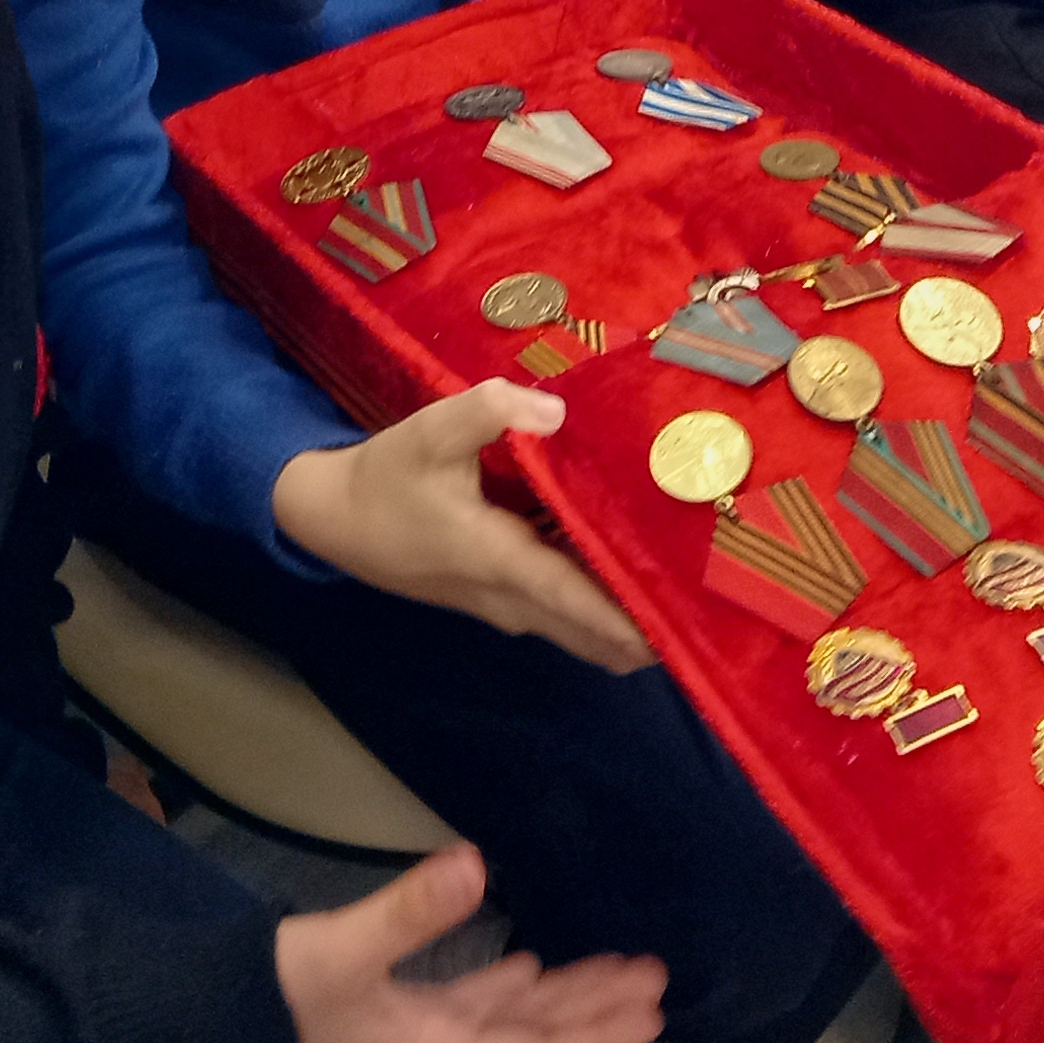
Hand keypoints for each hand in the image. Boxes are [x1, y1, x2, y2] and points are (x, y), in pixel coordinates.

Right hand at [272, 382, 653, 672]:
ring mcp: (505, 605)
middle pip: (594, 633)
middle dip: (649, 627)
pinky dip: (598, 602)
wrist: (332, 519)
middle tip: (711, 607)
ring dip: (626, 617)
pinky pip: (562, 611)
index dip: (634, 618)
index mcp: (500, 560)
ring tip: (686, 588)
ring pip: (579, 629)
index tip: (687, 628)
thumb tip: (556, 409)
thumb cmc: (386, 478)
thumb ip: (491, 411)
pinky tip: (629, 564)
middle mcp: (510, 597)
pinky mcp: (499, 597)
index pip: (580, 602)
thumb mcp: (431, 431)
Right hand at [278, 842, 667, 1042]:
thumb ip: (410, 910)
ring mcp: (422, 1032)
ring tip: (618, 970)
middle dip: (595, 1012)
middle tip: (656, 978)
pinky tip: (533, 967)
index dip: (596, 1038)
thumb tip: (474, 863)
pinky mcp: (403, 1010)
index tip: (652, 1014)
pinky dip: (513, 988)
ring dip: (564, 998)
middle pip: (536, 1040)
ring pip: (512, 1020)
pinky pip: (477, 1005)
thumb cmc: (287, 990)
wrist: (224, 1014)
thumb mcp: (346, 949)